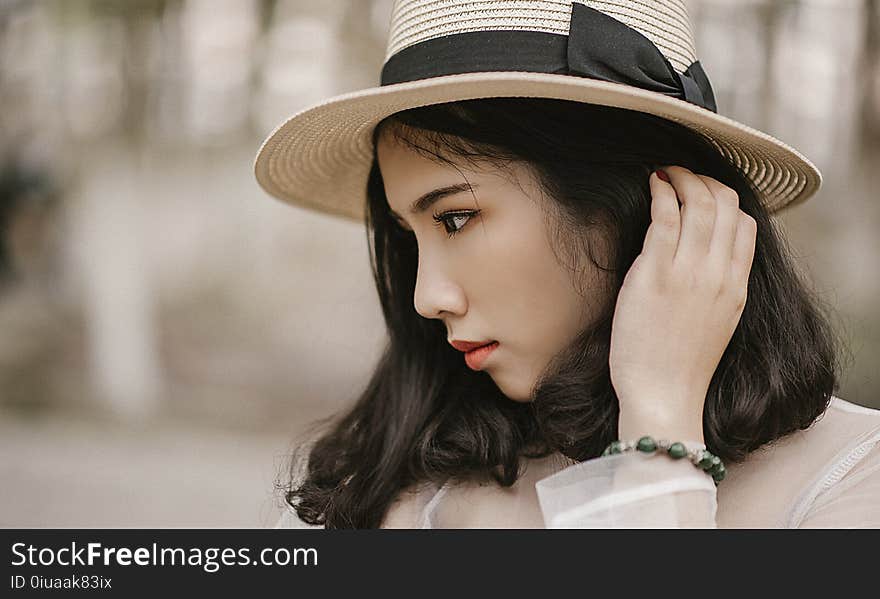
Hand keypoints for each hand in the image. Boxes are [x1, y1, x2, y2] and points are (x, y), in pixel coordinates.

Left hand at [608, 166, 756, 442]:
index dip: (726, 199)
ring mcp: (688, 274)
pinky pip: (664, 218)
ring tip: (665, 173)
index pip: (745, 225)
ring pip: (697, 205)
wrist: (664, 395)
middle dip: (704, 180)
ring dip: (682, 178)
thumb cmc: (680, 366)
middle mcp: (717, 275)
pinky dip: (661, 192)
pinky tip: (653, 184)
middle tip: (682, 174)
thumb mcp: (716, 323)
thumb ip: (717, 288)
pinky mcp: (654, 275)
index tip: (704, 192)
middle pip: (724, 206)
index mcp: (736, 287)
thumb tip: (704, 258)